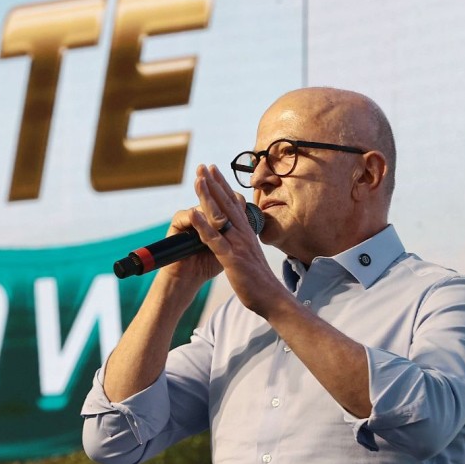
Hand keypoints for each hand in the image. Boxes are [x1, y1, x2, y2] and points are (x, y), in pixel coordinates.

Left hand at [190, 164, 283, 314]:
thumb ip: (244, 235)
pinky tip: (193, 214)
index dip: (222, 186)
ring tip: (198, 180)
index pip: (233, 203)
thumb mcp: (251, 252)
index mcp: (246, 231)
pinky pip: (215, 240)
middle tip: (203, 165)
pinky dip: (204, 226)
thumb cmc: (258, 277)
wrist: (271, 298)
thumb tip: (242, 220)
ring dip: (208, 197)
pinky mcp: (231, 258)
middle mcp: (242, 233)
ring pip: (220, 216)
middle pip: (226, 203)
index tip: (213, 170)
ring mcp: (237, 244)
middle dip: (214, 183)